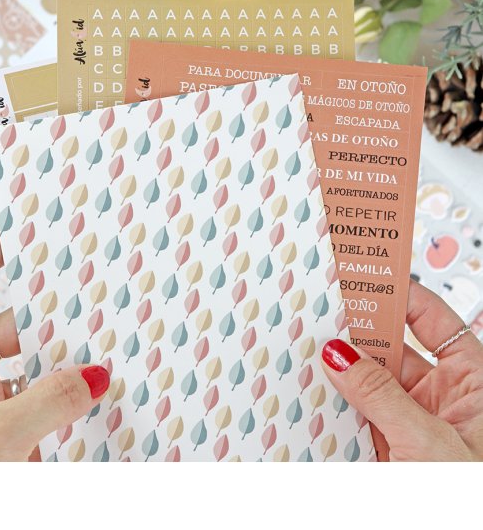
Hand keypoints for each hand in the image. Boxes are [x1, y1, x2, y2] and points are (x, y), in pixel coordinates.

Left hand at [0, 229, 110, 460]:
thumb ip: (49, 403)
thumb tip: (96, 376)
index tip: (36, 232)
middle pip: (9, 314)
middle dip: (49, 305)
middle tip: (91, 286)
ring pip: (30, 357)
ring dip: (63, 354)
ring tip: (105, 340)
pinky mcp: (0, 425)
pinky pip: (38, 396)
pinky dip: (65, 393)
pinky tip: (96, 389)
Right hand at [321, 280, 482, 460]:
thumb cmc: (468, 499)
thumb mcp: (429, 441)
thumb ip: (380, 396)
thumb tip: (339, 354)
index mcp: (471, 384)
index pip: (435, 324)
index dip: (404, 297)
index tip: (369, 278)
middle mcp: (441, 400)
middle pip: (394, 351)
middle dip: (360, 334)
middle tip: (326, 312)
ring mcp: (412, 425)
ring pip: (369, 384)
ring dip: (341, 373)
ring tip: (310, 350)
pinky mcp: (389, 450)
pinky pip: (357, 417)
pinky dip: (334, 405)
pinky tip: (312, 391)